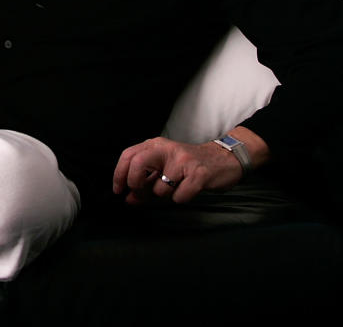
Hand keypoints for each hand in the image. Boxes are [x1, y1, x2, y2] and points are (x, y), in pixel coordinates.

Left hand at [111, 136, 245, 204]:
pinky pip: (179, 196)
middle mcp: (167, 149)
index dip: (119, 174)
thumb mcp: (164, 168)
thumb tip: (128, 199)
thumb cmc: (188, 166)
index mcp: (155, 145)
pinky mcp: (199, 174)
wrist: (224, 159)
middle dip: (135, 183)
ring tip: (177, 186)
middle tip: (141, 194)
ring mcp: (183, 160)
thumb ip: (144, 182)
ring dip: (164, 195)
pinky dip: (181, 198)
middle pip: (138, 164)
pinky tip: (189, 189)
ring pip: (160, 188)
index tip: (118, 190)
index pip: (128, 155)